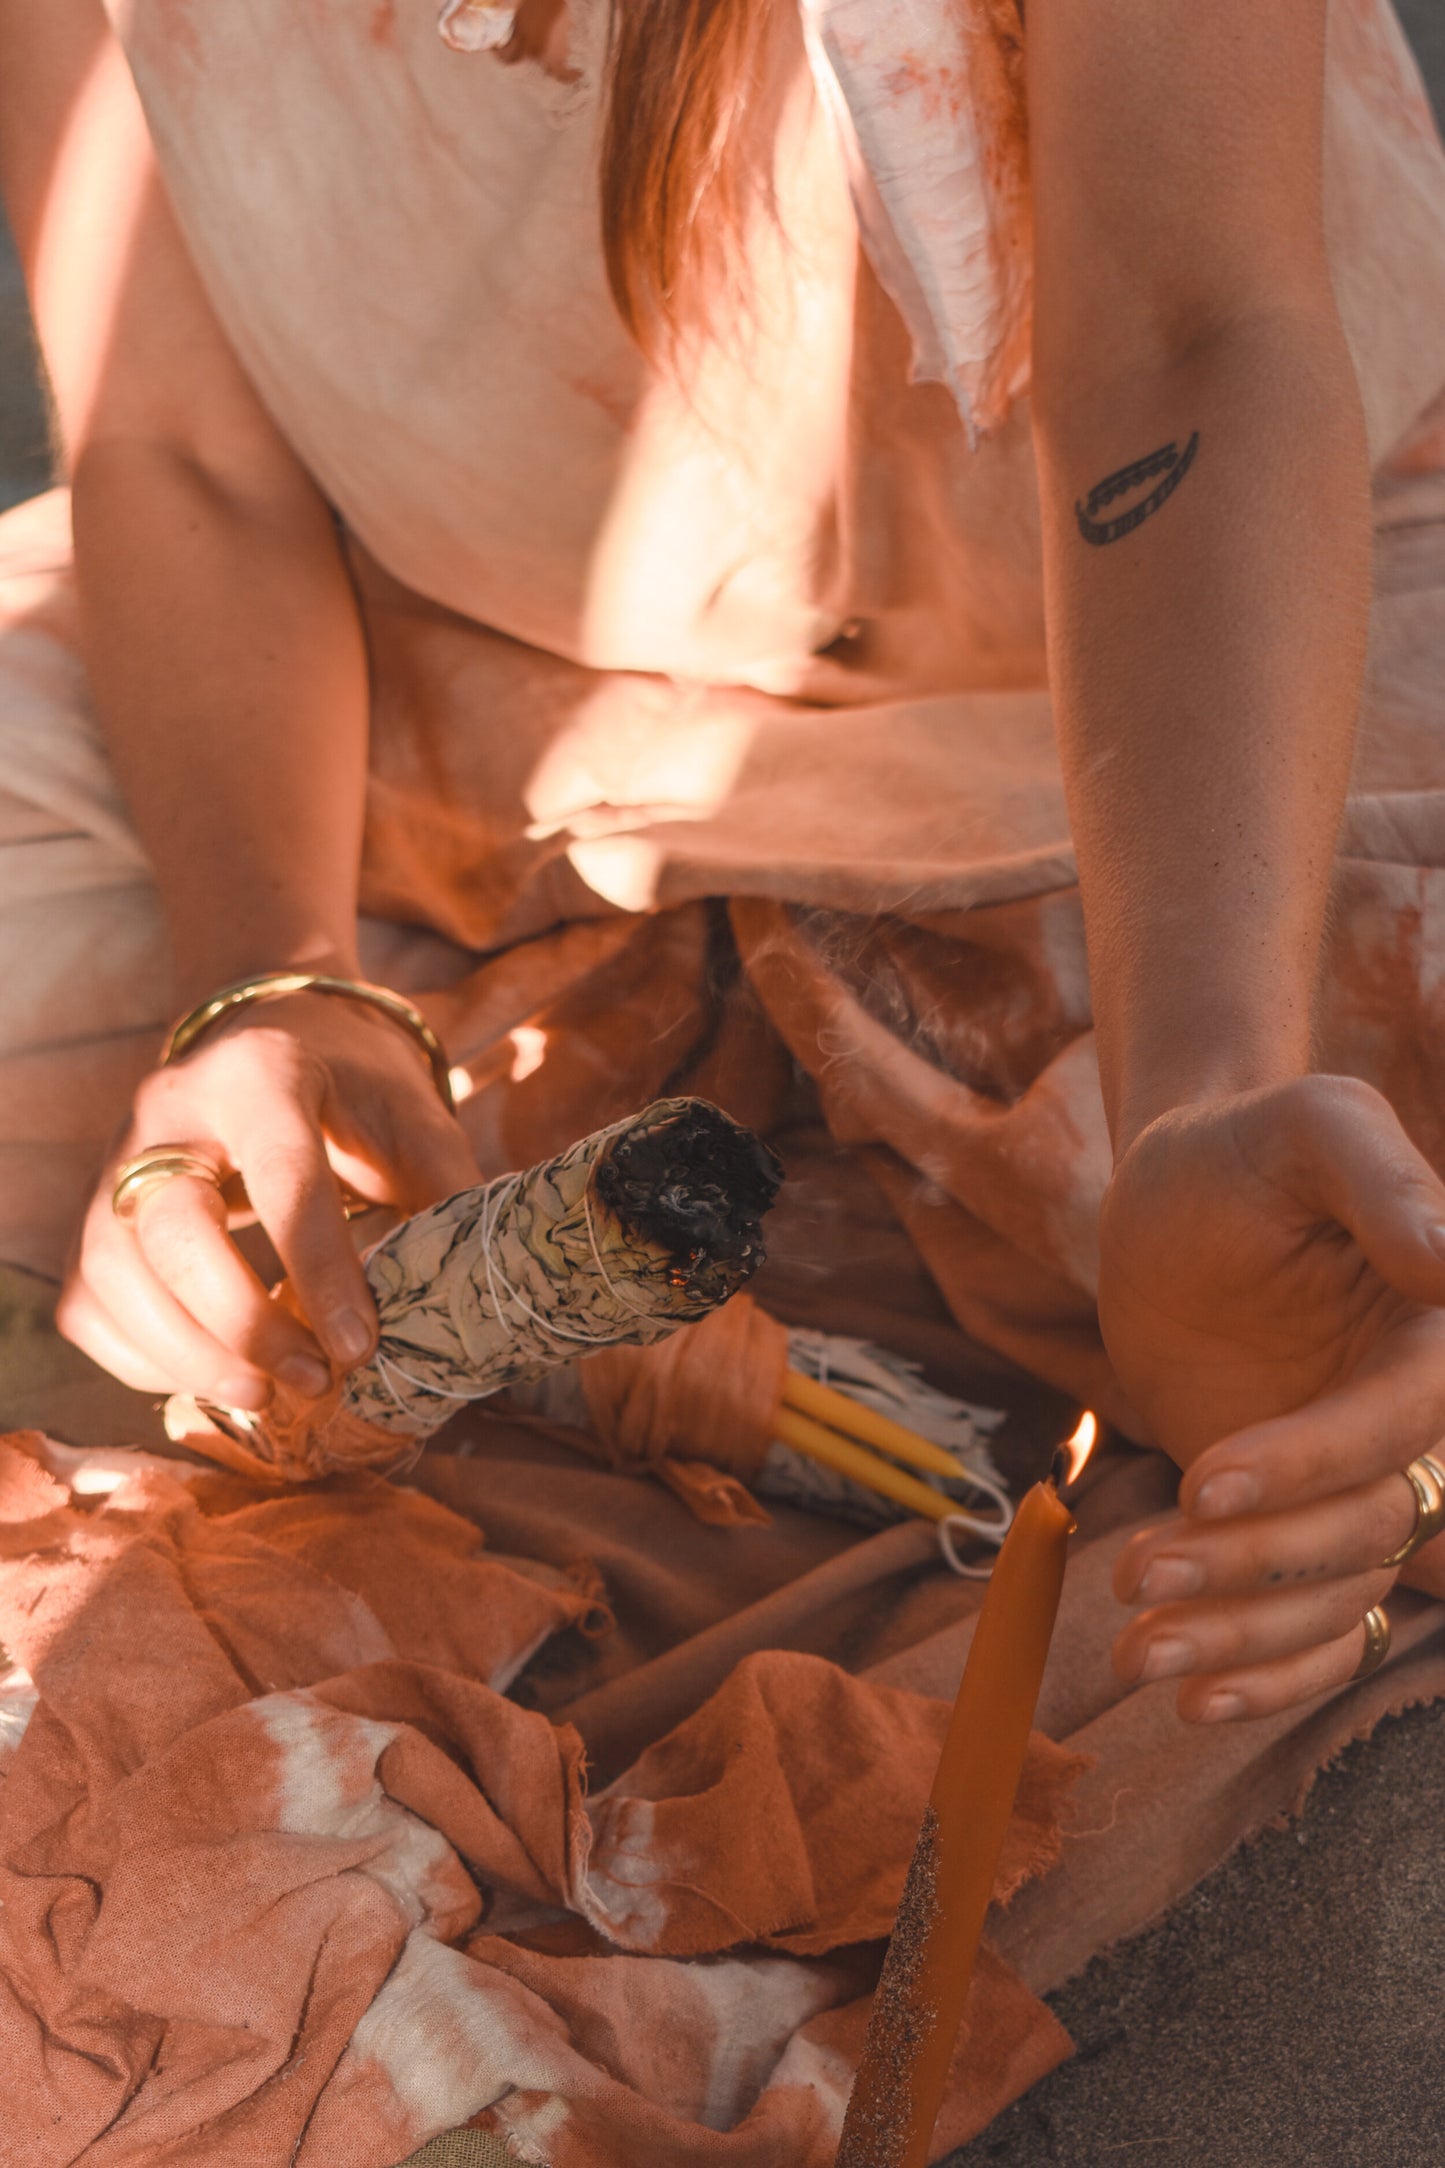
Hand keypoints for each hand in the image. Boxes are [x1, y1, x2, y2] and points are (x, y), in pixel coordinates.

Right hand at [58, 991, 480, 1407]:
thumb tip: (476, 1302)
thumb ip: (447, 1198)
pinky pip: (91, 1305)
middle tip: (312, 1380)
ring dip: (186, 1355)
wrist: (277, 1038)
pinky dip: (143, 1359)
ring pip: (113, 1273)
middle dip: (239, 1322)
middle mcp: (168, 1111)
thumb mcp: (417, 1122)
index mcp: (261, 1074)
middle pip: (171, 1228)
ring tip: (264, 1397)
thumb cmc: (357, 1092)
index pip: (281, 1173)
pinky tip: (213, 1378)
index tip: (360, 1347)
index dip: (319, 1268)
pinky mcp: (94, 1217)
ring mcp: (114, 1164)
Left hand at [1098, 1077, 1444, 1721]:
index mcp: (1437, 1338)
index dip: (1309, 1468)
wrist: (1174, 1196)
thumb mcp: (1307, 1129)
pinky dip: (1269, 1676)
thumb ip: (1382, 1184)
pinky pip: (1319, 1628)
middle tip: (1141, 1578)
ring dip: (1241, 1637)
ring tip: (1132, 1646)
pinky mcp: (1298, 1520)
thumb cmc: (1242, 1148)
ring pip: (1336, 1596)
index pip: (1398, 1431)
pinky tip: (1189, 1699)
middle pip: (1364, 1531)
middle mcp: (1412, 1424)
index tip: (1202, 1481)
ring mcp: (1354, 1482)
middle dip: (1256, 1567)